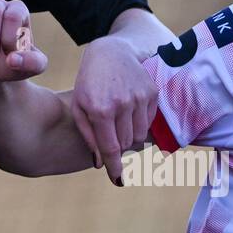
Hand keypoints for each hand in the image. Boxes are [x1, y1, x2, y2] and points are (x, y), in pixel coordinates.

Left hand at [72, 34, 157, 182]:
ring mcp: (140, 97)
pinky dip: (139, 122)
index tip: (117, 180)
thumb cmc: (89, 82)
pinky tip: (129, 108)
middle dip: (117, 145)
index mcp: (100, 109)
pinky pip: (149, 121)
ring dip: (129, 135)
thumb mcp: (80, 107)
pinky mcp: (152, 92)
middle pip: (126, 144)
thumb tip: (100, 163)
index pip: (111, 148)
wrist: (111, 51)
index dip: (115, 167)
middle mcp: (122, 104)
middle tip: (109, 132)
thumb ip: (89, 136)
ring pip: (139, 135)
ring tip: (118, 119)